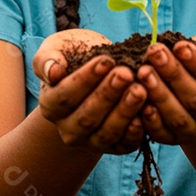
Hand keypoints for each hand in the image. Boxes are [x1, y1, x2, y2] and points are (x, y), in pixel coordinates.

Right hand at [33, 29, 146, 153]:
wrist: (98, 71)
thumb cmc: (75, 56)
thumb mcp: (57, 49)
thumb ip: (48, 59)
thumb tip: (53, 72)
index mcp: (51, 106)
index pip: (65, 97)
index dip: (85, 80)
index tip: (106, 60)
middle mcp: (68, 129)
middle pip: (87, 117)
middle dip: (108, 95)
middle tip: (126, 74)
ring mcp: (91, 141)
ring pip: (107, 133)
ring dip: (124, 112)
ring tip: (140, 89)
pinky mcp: (115, 147)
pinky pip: (124, 144)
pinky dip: (136, 131)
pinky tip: (147, 112)